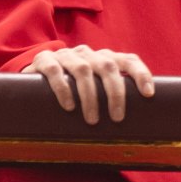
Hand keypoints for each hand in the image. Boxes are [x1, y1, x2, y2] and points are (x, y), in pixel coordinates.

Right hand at [22, 44, 154, 123]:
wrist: (32, 78)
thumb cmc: (70, 89)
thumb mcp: (92, 90)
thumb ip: (109, 100)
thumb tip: (134, 128)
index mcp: (103, 58)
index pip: (128, 60)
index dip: (141, 73)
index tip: (149, 94)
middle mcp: (87, 53)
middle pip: (107, 66)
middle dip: (115, 93)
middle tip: (117, 118)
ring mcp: (66, 55)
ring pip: (83, 70)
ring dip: (90, 96)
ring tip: (92, 120)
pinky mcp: (44, 60)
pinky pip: (55, 71)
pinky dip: (63, 89)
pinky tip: (69, 106)